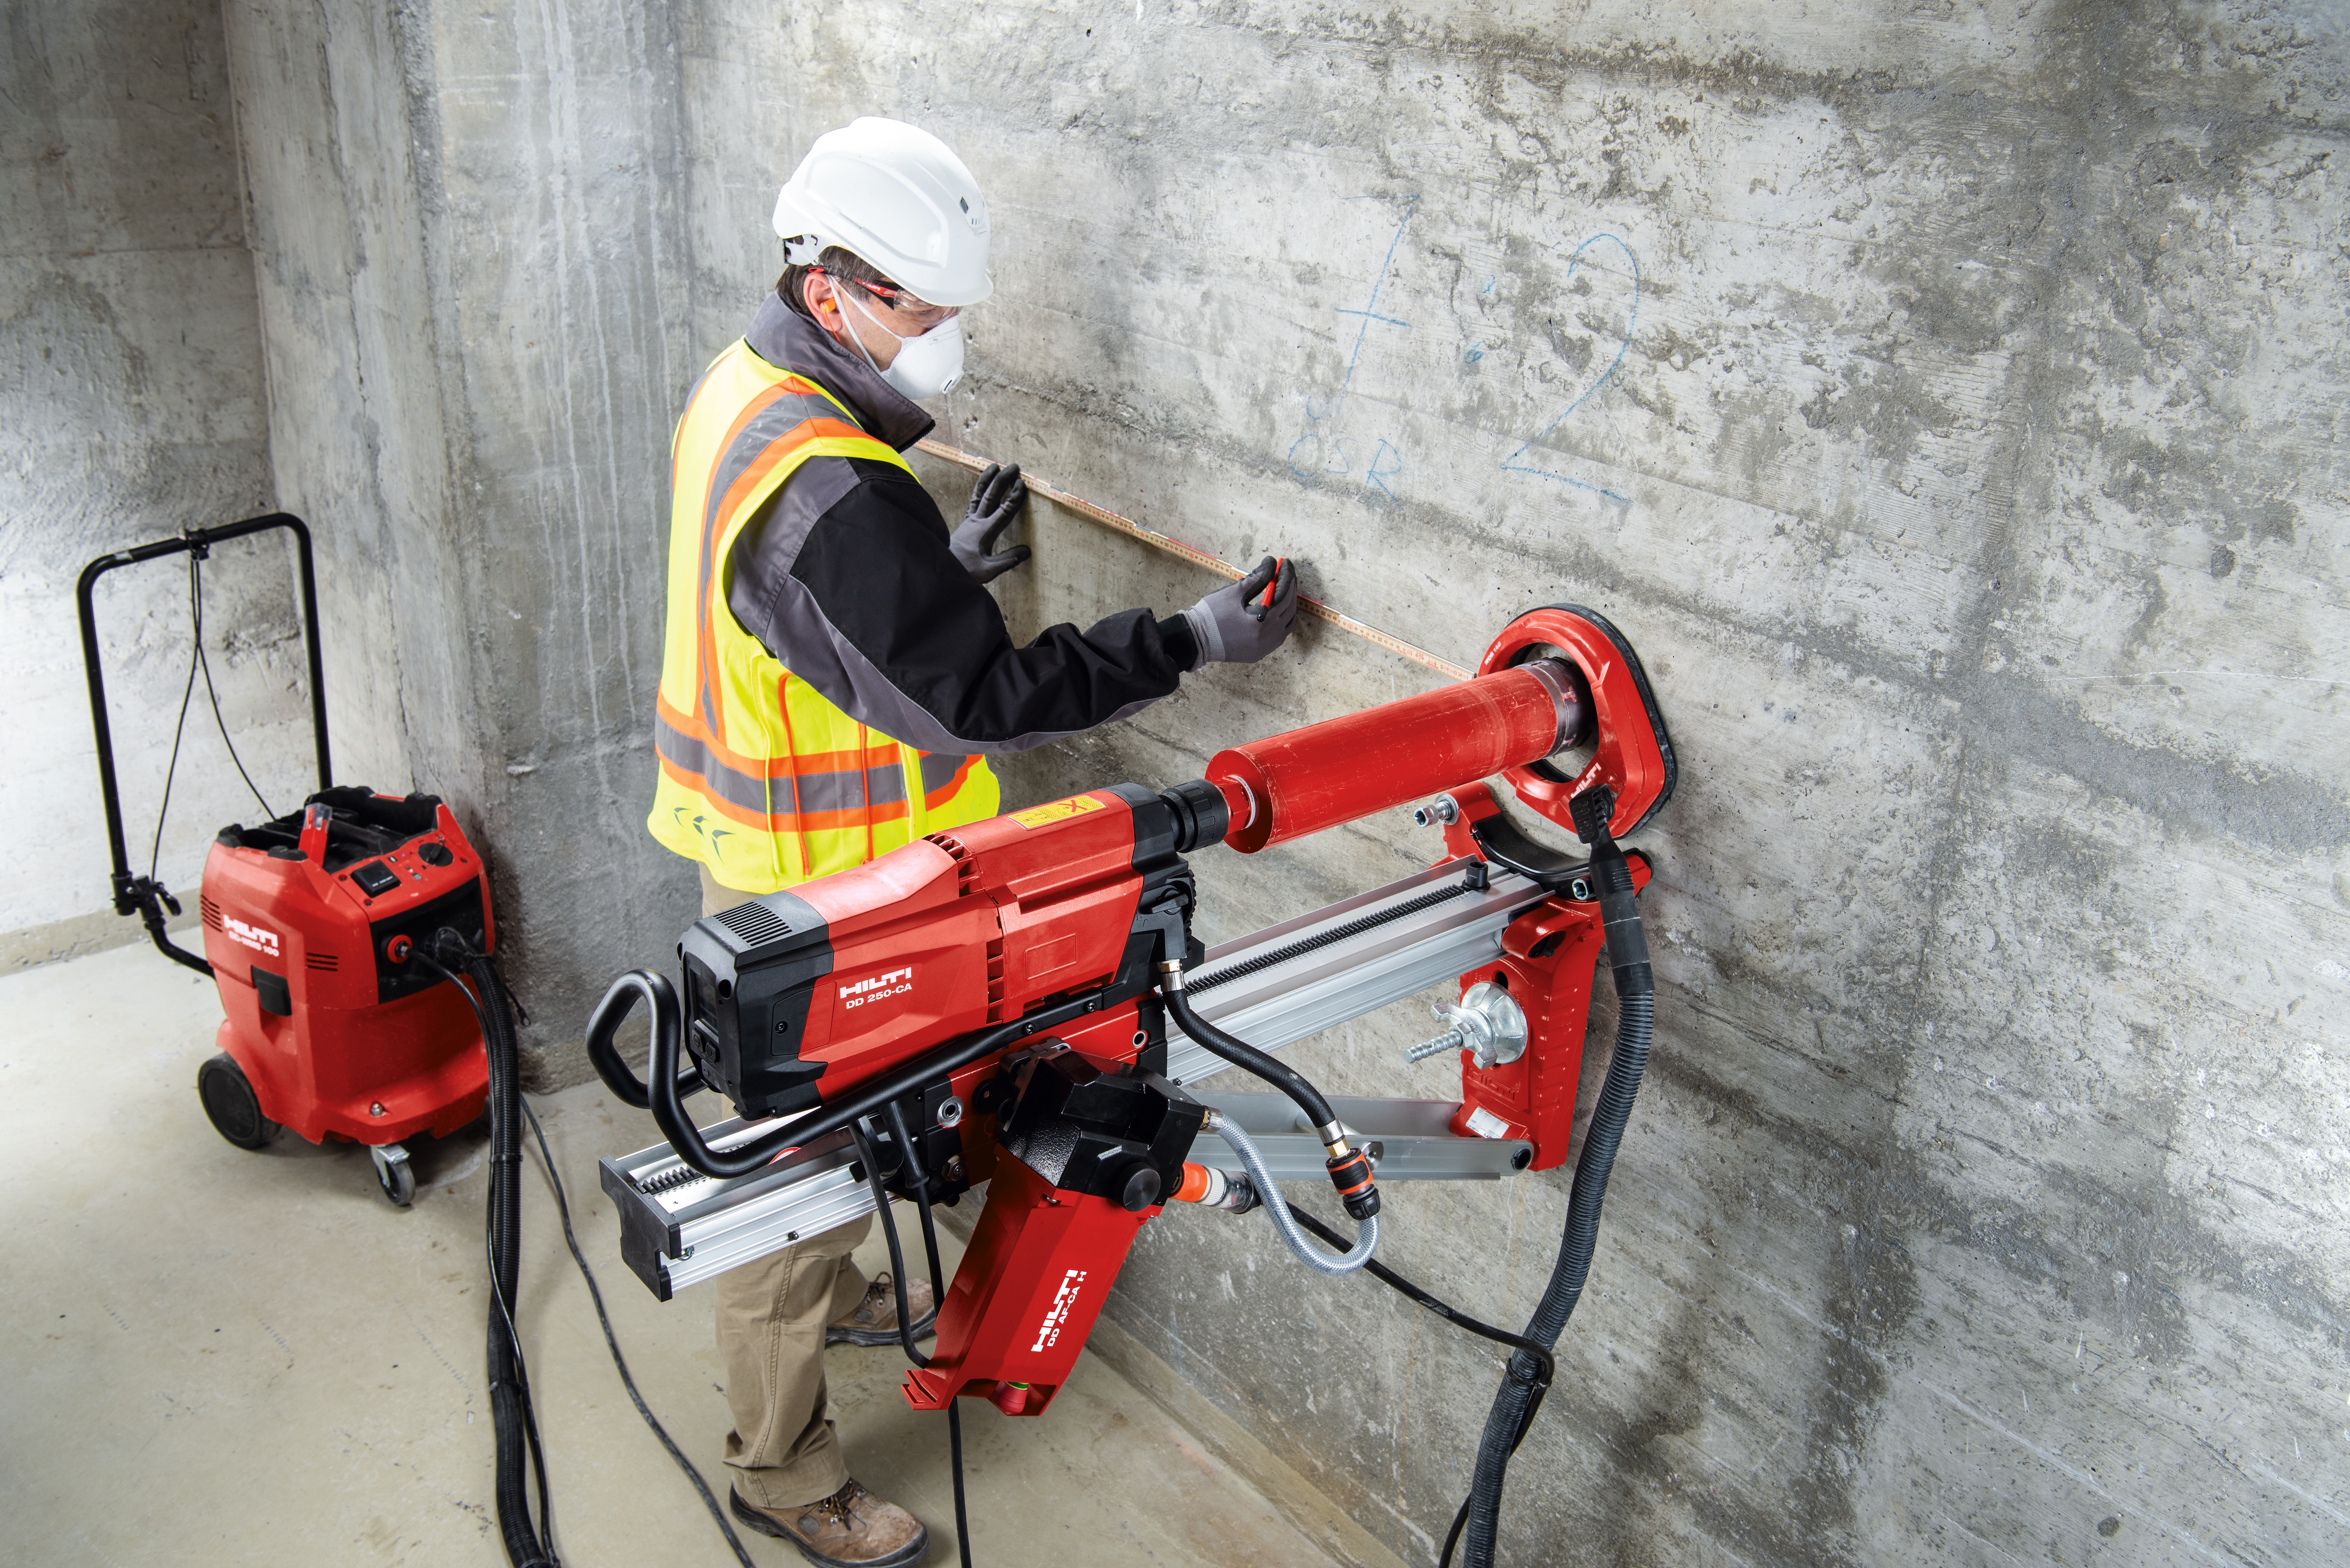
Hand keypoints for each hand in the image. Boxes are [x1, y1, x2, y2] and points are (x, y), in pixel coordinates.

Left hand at [949, 463, 1031, 582]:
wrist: (940, 570)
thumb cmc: (964, 571)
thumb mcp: (988, 570)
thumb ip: (1008, 559)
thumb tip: (1027, 550)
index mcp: (984, 532)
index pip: (1003, 511)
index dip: (1014, 497)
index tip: (1021, 484)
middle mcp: (976, 522)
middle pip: (991, 496)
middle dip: (1003, 480)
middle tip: (1013, 467)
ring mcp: (969, 521)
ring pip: (979, 495)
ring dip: (987, 480)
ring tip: (994, 466)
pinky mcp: (965, 524)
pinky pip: (973, 502)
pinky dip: (978, 491)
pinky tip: (982, 486)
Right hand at [1181, 556, 1298, 667]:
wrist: (1195, 640)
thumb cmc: (1212, 615)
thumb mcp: (1234, 592)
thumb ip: (1257, 577)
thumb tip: (1271, 563)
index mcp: (1263, 622)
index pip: (1284, 595)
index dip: (1287, 577)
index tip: (1284, 563)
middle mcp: (1268, 638)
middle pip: (1289, 610)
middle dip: (1289, 588)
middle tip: (1284, 573)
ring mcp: (1264, 648)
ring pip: (1287, 624)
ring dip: (1287, 606)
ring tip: (1280, 589)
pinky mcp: (1258, 653)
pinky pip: (1278, 636)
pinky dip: (1280, 620)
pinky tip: (1274, 609)